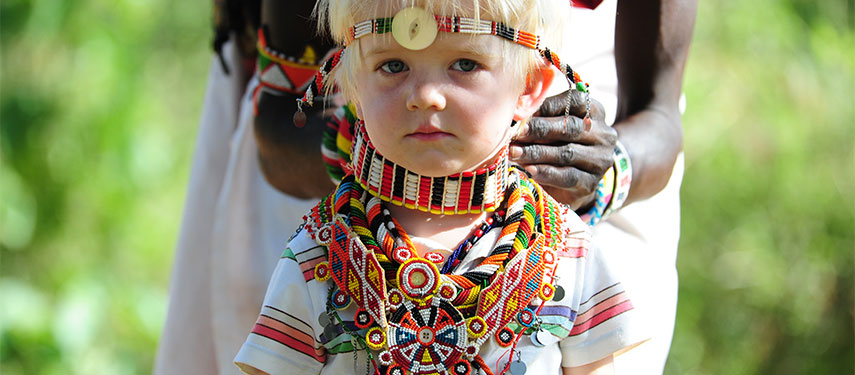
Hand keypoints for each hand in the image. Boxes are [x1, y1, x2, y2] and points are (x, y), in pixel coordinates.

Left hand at [510, 89, 615, 209]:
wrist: (573, 184)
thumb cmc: (557, 145)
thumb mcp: (553, 127)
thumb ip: (542, 117)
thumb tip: (517, 112)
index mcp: (595, 112)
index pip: (575, 101)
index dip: (548, 106)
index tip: (524, 112)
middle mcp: (603, 134)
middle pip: (571, 128)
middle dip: (539, 130)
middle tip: (515, 133)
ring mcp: (600, 160)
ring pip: (567, 153)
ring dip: (537, 153)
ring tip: (514, 153)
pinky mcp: (592, 183)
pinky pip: (567, 176)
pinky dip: (546, 173)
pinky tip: (529, 170)